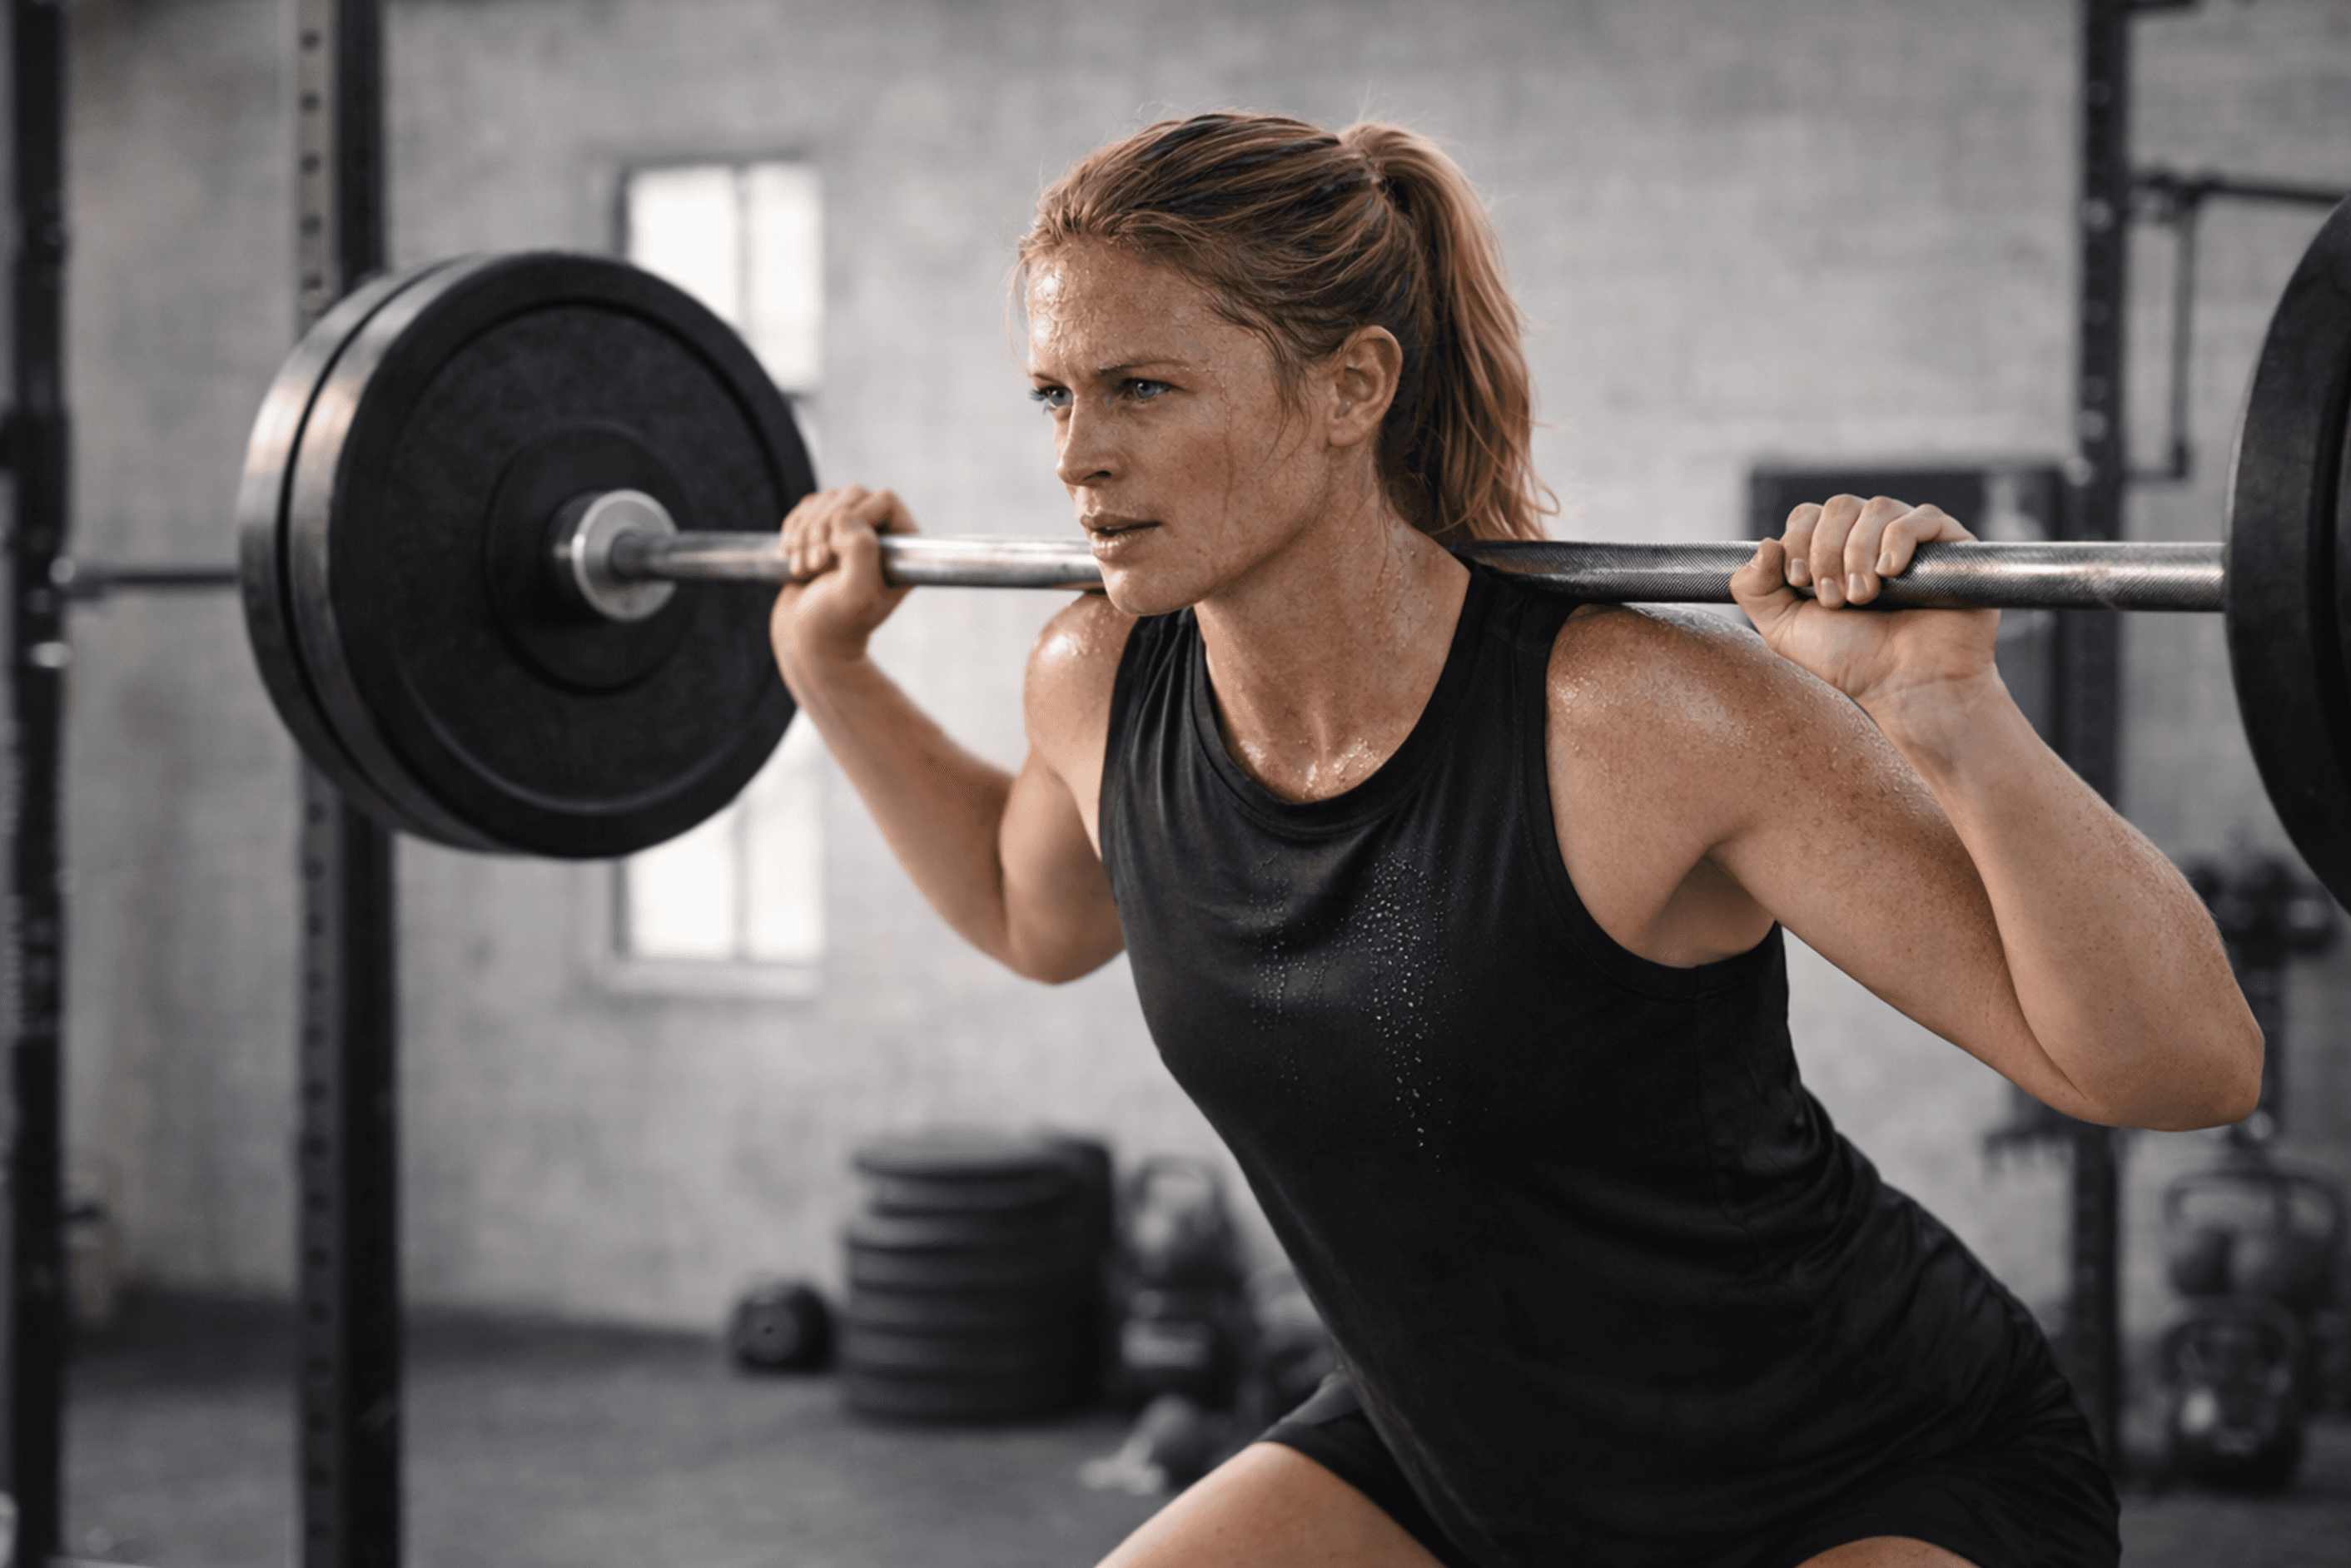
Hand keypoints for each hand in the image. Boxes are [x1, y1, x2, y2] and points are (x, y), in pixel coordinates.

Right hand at [769, 485, 915, 678]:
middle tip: (816, 564)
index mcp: (902, 551)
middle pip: (852, 494)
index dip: (856, 516)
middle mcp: (880, 538)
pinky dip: (793, 528)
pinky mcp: (822, 533)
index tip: (835, 553)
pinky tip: (791, 557)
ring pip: (827, 499)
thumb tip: (844, 514)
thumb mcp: (855, 593)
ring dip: (806, 532)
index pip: (884, 499)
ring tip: (804, 568)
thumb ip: (861, 551)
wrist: (804, 642)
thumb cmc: (834, 625)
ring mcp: (850, 533)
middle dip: (824, 526)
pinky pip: (807, 507)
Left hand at [1729, 494, 1999, 717]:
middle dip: (1826, 552)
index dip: (1799, 542)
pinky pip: (1921, 517)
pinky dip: (1897, 540)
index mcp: (1831, 551)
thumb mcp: (1784, 629)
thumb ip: (1755, 589)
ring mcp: (1910, 539)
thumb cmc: (1850, 660)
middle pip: (1837, 507)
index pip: (1806, 516)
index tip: (1801, 583)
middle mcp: (1869, 538)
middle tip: (1835, 599)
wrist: (1906, 685)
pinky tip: (1890, 573)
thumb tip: (1765, 543)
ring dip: (1858, 553)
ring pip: (1875, 508)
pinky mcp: (1949, 545)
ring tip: (1865, 597)